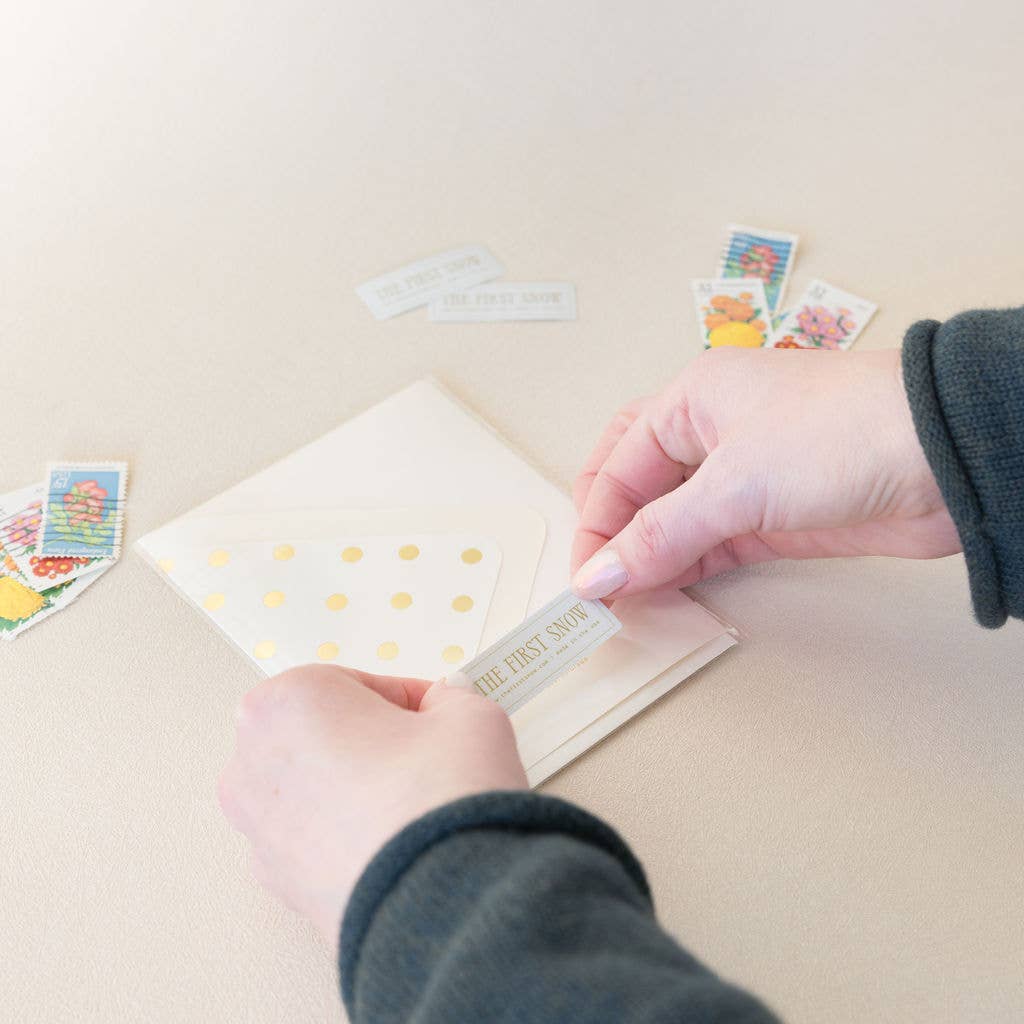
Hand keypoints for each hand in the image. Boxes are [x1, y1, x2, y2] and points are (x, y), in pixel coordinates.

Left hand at [217, 666, 526, 945]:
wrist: (441, 902)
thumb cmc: (440, 797)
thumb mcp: (468, 716)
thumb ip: (449, 700)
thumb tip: (443, 707)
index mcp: (286, 701)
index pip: (354, 684)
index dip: (404, 700)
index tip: (432, 716)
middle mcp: (253, 762)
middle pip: (322, 734)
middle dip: (370, 742)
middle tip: (424, 756)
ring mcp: (258, 829)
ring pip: (314, 789)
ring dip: (356, 789)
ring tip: (412, 805)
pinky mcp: (277, 884)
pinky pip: (314, 841)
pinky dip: (347, 838)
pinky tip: (393, 843)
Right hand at [571, 347, 959, 598]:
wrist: (948, 455)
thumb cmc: (845, 430)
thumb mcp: (735, 482)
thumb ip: (660, 535)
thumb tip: (600, 576)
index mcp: (690, 400)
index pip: (616, 465)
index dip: (595, 524)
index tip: (587, 580)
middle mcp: (711, 433)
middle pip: (638, 490)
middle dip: (614, 537)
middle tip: (600, 590)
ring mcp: (745, 477)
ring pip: (674, 522)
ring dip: (649, 560)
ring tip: (629, 602)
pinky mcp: (774, 516)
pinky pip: (712, 545)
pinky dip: (686, 569)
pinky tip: (668, 593)